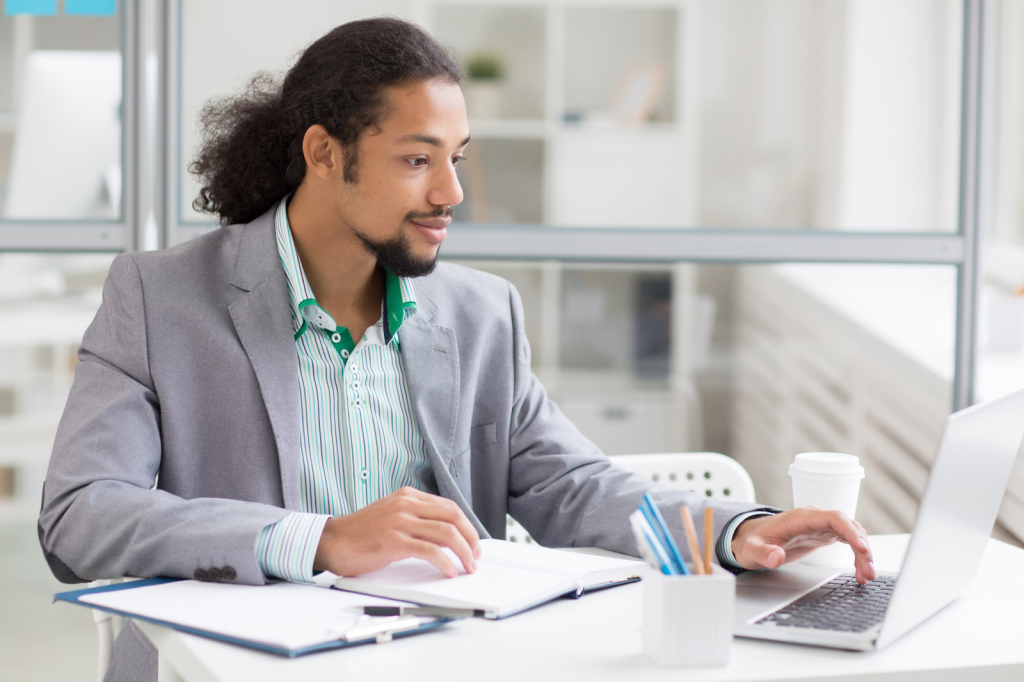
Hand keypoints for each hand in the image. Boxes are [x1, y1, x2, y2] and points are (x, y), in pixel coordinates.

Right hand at [313, 487, 480, 577]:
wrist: (332, 541)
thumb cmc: (361, 534)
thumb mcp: (392, 516)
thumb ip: (416, 520)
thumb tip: (446, 537)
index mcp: (408, 496)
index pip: (449, 506)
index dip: (466, 526)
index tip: (473, 543)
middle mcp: (407, 504)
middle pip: (454, 516)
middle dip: (471, 538)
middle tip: (476, 556)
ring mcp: (401, 521)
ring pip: (447, 533)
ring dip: (464, 552)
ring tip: (468, 566)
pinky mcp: (395, 541)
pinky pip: (430, 551)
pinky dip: (445, 562)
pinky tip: (449, 571)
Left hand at [731, 507, 874, 583]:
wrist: (751, 538)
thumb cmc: (752, 541)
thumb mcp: (752, 550)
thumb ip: (763, 554)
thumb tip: (776, 557)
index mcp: (800, 518)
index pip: (833, 517)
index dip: (850, 531)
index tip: (862, 547)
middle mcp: (814, 518)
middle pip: (848, 526)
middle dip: (862, 548)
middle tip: (869, 572)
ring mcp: (821, 525)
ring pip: (851, 533)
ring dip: (863, 553)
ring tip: (867, 575)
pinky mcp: (824, 534)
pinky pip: (847, 540)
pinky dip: (857, 554)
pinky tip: (860, 571)